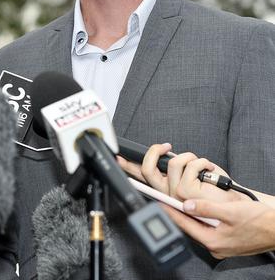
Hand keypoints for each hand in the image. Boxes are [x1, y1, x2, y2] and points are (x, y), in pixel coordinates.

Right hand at [118, 143, 240, 202]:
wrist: (233, 203)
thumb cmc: (216, 192)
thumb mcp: (192, 177)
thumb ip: (175, 170)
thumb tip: (163, 156)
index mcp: (165, 191)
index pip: (140, 177)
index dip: (126, 167)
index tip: (117, 157)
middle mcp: (166, 194)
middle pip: (147, 169)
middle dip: (154, 152)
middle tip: (164, 146)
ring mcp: (174, 194)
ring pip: (172, 163)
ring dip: (190, 157)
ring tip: (202, 164)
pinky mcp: (185, 191)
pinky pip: (188, 164)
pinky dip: (202, 161)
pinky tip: (209, 168)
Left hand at [163, 199, 274, 258]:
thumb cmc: (260, 221)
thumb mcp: (230, 211)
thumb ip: (206, 209)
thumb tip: (186, 205)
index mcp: (214, 242)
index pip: (185, 225)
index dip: (171, 212)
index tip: (159, 202)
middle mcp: (216, 246)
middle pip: (190, 227)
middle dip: (178, 214)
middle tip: (166, 200)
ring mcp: (221, 245)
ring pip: (199, 228)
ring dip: (190, 216)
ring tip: (178, 202)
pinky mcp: (227, 242)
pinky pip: (208, 229)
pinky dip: (201, 219)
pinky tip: (198, 210)